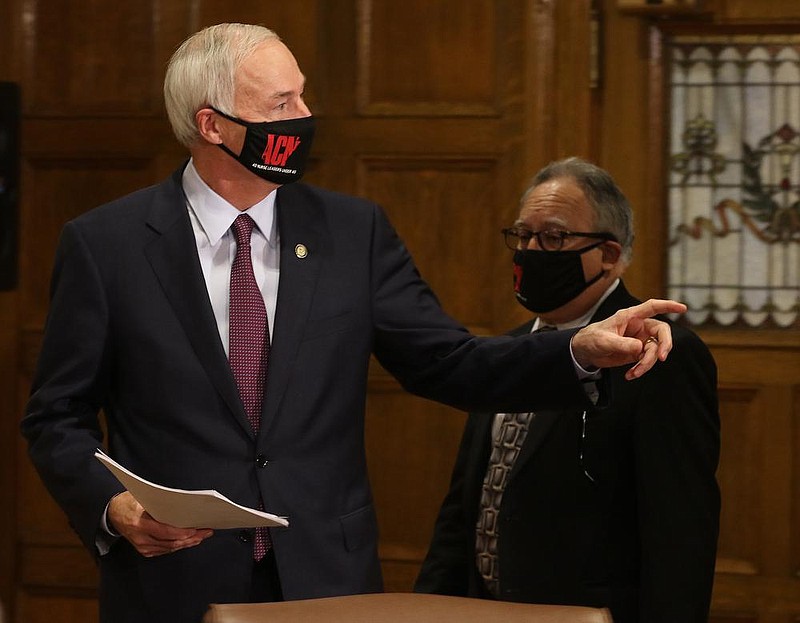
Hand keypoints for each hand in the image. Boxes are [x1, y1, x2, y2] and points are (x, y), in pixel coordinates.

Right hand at [108, 491, 212, 556]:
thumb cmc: (129, 502)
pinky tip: (188, 541)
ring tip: (202, 536)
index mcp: (139, 523)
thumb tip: (182, 507)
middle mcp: (141, 538)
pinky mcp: (144, 550)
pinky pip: (165, 550)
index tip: (196, 529)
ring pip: (170, 548)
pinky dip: (178, 545)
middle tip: (206, 532)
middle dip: (191, 538)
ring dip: (187, 543)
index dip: (182, 532)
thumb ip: (160, 505)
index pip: (165, 531)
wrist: (113, 513)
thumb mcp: (142, 498)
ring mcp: (142, 546)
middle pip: (171, 542)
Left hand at [571, 299, 686, 380]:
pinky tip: (631, 375)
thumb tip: (640, 348)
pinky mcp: (638, 353)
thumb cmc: (593, 339)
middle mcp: (639, 327)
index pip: (652, 307)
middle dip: (665, 345)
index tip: (683, 308)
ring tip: (634, 373)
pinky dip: (641, 369)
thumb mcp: (605, 341)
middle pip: (661, 332)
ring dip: (648, 363)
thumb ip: (622, 344)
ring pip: (655, 350)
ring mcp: (640, 340)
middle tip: (662, 357)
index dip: (668, 306)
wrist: (585, 352)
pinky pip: (647, 361)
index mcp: (630, 317)